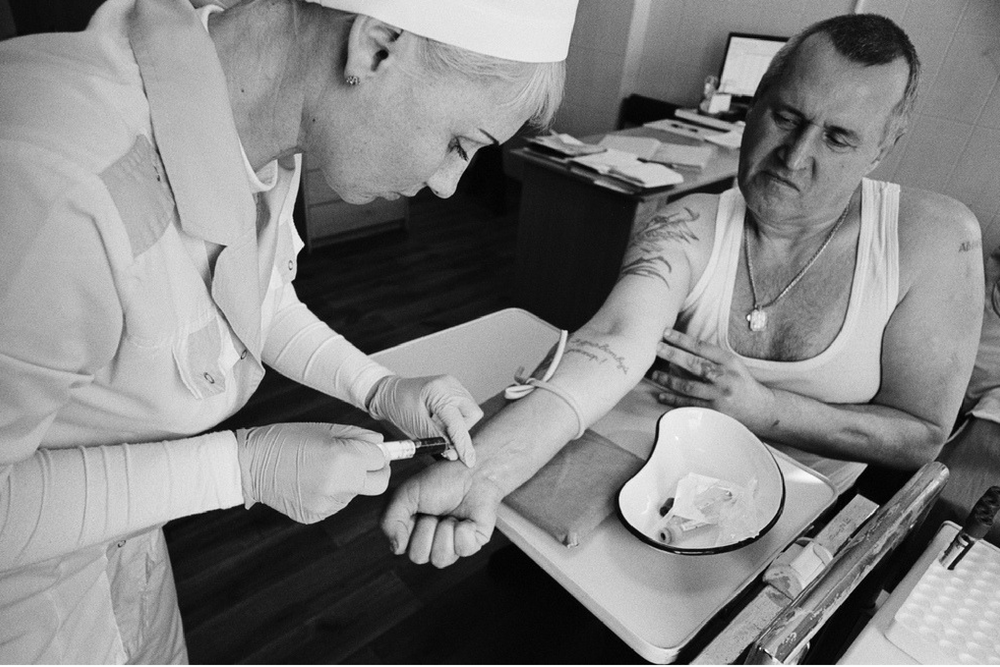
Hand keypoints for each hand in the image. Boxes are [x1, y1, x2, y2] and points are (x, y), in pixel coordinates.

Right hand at [236, 423, 388, 523]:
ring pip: (356, 492)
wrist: (249, 465)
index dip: (379, 452)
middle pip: (379, 483)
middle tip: (360, 462)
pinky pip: (337, 502)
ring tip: (322, 468)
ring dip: (349, 481)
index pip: (382, 459)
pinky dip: (332, 492)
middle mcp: (339, 485)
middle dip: (375, 472)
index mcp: (343, 459)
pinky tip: (312, 481)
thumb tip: (381, 444)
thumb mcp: (325, 429)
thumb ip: (358, 437)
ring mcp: (328, 504)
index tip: (372, 450)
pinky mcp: (317, 515)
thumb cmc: (286, 440)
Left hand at [367, 375, 482, 466]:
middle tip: (444, 436)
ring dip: (458, 425)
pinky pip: (464, 407)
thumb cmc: (398, 407)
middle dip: (462, 430)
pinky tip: (440, 420)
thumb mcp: (415, 427)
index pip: (457, 421)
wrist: (389, 393)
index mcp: (438, 391)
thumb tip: (454, 454)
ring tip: (438, 426)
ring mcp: (453, 384)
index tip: (468, 460)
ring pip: (470, 411)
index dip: (463, 443)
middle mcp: (450, 384)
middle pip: (472, 414)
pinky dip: (456, 418)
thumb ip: (436, 440)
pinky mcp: (454, 388)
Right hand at [380, 460, 503, 567]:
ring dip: (445, 530)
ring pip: (440, 559)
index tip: (417, 510)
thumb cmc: (441, 480)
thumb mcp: (407, 494)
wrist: (472, 470)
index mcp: (413, 531)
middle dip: (427, 528)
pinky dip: (464, 531)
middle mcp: (431, 541)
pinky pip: (463, 550)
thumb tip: (396, 548)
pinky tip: (466, 520)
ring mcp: (452, 545)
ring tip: (451, 515)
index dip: (408, 529)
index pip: (401, 548)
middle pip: (419, 556)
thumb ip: (390, 520)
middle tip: (435, 511)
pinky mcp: (473, 544)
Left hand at [652, 329, 775, 430]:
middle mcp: (724, 377)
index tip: (666, 333)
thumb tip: (682, 346)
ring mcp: (719, 396)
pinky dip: (673, 400)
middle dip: (672, 354)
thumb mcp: (733, 364)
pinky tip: (661, 395)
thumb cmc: (741, 382)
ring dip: (668, 379)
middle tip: (656, 348)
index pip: (703, 347)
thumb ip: (712, 357)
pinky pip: (689, 405)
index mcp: (729, 362)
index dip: (683, 339)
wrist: (761, 409)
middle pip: (694, 364)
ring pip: (688, 386)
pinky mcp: (714, 412)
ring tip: (654, 373)